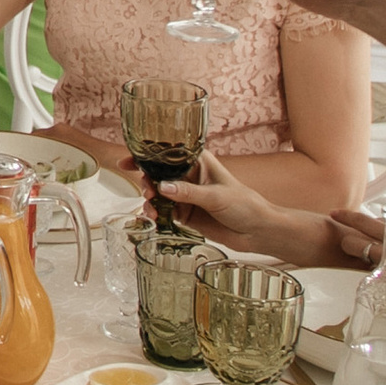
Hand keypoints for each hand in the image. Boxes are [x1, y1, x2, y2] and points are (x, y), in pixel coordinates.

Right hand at [158, 153, 352, 259]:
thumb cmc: (245, 204)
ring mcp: (186, 196)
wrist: (258, 231)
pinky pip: (164, 212)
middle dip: (146, 180)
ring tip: (150, 207)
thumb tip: (163, 187)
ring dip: (150, 199)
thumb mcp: (216, 196)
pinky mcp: (186, 214)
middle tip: (146, 190)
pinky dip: (155, 214)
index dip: (146, 155)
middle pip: (158, 173)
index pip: (168, 153)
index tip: (128, 161)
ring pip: (159, 194)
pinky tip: (153, 218)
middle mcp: (189, 176)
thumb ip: (189, 192)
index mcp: (198, 161)